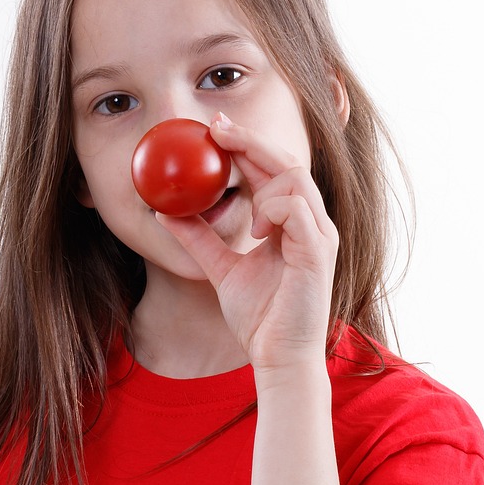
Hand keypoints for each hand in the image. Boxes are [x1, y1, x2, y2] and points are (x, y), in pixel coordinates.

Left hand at [154, 113, 338, 374]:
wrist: (278, 357)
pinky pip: (298, 210)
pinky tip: (258, 230)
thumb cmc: (260, 317)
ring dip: (263, 183)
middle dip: (249, 141)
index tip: (213, 128)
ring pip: (295, 178)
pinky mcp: (318, 253)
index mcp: (292, 222)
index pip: (272, 170)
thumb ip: (198, 239)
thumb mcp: (220, 269)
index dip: (245, 145)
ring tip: (248, 218)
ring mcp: (319, 236)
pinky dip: (273, 209)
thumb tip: (165, 213)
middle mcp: (311, 222)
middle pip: (286, 162)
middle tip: (215, 128)